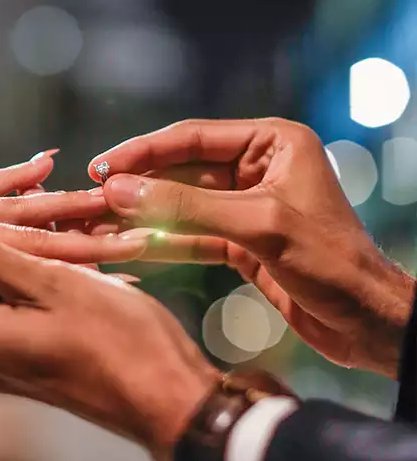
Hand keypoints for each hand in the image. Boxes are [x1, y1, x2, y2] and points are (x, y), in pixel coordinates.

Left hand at [0, 221, 218, 460]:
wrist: (173, 402)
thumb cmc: (118, 338)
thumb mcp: (48, 283)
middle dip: (6, 240)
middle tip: (39, 200)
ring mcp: (18, 365)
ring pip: (11, 294)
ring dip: (37, 260)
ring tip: (70, 224)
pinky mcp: (47, 367)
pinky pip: (36, 314)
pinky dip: (54, 285)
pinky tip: (86, 264)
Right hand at [91, 118, 415, 377]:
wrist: (370, 323)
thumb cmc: (331, 264)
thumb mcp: (257, 227)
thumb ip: (186, 207)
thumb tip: (120, 190)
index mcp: (274, 143)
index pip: (193, 137)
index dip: (143, 151)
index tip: (101, 166)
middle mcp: (260, 167)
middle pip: (183, 169)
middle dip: (139, 184)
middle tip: (91, 195)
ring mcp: (251, 206)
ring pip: (184, 205)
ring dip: (145, 215)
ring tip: (99, 222)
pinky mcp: (246, 243)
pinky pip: (194, 235)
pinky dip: (164, 242)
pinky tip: (129, 246)